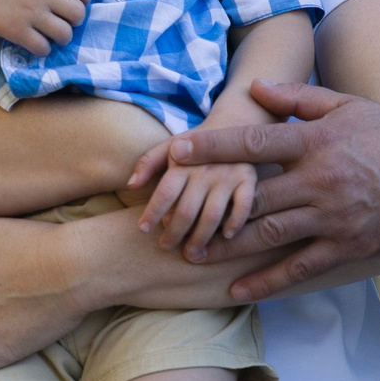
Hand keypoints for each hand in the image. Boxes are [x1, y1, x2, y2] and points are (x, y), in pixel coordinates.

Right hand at [0, 0, 93, 55]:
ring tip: (52, 35)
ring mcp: (31, 14)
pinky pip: (43, 48)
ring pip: (64, 34)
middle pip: (78, 13)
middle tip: (65, 21)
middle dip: (76, 20)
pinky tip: (36, 44)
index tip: (80, 2)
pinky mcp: (18, 32)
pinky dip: (43, 49)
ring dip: (62, 37)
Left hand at [133, 78, 379, 296]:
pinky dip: (266, 281)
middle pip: (252, 196)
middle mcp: (320, 180)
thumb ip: (298, 99)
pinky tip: (238, 289)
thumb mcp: (348, 106)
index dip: (212, 148)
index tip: (176, 152)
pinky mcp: (348, 247)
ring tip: (192, 253)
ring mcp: (334, 217)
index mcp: (316, 142)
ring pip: (268, 235)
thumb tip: (255, 88)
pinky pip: (300, 268)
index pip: (253, 144)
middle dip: (208, 208)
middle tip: (168, 218)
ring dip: (226, 247)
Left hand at [134, 157, 257, 250]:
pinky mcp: (248, 179)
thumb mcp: (169, 147)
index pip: (164, 192)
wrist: (234, 125)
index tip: (143, 230)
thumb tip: (131, 185)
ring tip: (192, 254)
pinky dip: (235, 223)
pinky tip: (226, 236)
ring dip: (200, 238)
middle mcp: (204, 170)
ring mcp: (228, 175)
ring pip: (212, 215)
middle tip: (166, 247)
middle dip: (174, 234)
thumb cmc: (196, 146)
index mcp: (183, 162)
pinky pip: (243, 207)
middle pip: (186, 210)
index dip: (152, 213)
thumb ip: (147, 163)